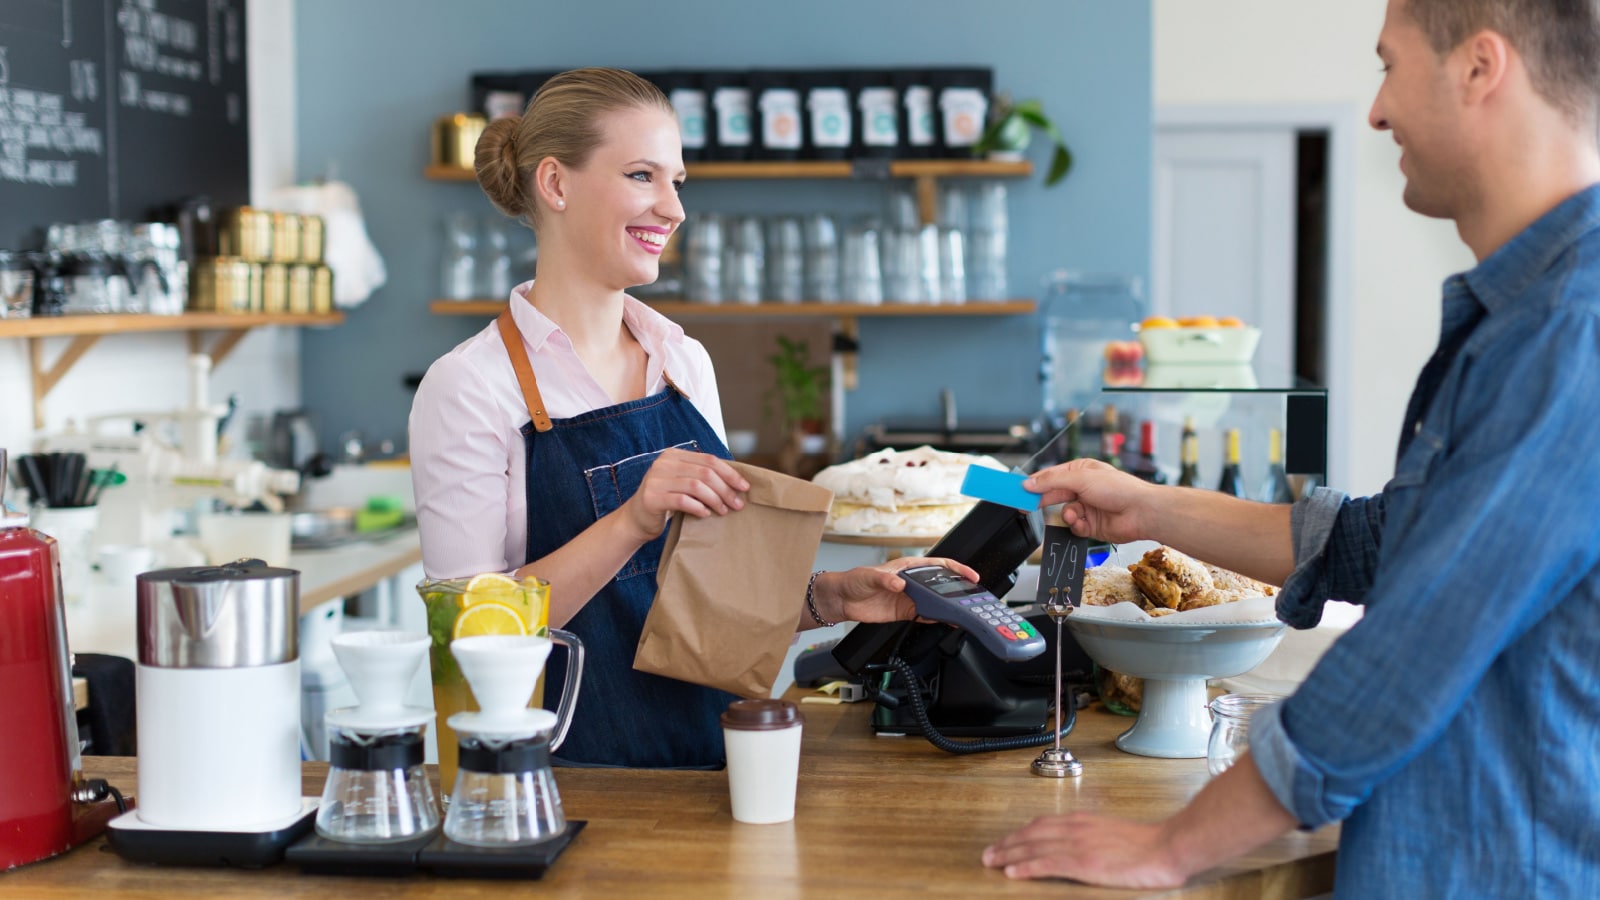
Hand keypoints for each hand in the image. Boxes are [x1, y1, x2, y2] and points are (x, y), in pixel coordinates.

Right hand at [620, 449, 749, 543]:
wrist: (636, 519)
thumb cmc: (666, 501)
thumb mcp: (682, 482)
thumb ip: (701, 476)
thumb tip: (736, 481)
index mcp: (673, 455)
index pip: (709, 460)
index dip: (730, 473)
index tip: (744, 487)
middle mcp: (663, 463)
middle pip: (705, 473)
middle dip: (725, 489)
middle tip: (737, 504)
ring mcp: (655, 479)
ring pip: (696, 486)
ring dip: (715, 499)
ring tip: (723, 511)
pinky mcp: (652, 497)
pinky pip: (682, 500)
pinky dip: (698, 507)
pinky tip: (705, 514)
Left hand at [812, 557, 980, 624]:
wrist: (842, 600)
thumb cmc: (854, 580)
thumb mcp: (869, 576)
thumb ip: (885, 580)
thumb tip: (899, 584)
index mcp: (908, 568)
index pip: (938, 565)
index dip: (957, 569)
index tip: (970, 576)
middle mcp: (912, 582)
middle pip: (942, 584)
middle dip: (958, 590)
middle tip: (972, 597)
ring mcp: (910, 598)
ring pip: (936, 601)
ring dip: (948, 606)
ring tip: (963, 612)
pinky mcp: (904, 612)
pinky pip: (925, 615)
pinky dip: (935, 618)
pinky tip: (944, 621)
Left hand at [982, 813, 1185, 887]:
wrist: (1168, 847)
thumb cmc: (1148, 844)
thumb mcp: (1113, 833)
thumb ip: (1092, 836)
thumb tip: (1080, 845)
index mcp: (1082, 821)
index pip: (1042, 824)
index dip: (1020, 834)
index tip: (1005, 841)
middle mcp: (1075, 829)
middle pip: (1031, 834)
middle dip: (1007, 843)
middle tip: (988, 853)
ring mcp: (1078, 845)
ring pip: (1033, 847)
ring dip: (1009, 854)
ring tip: (991, 862)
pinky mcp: (1084, 862)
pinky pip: (1048, 863)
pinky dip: (1027, 867)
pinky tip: (1012, 872)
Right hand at [1024, 458, 1154, 544]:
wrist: (1140, 512)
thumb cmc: (1119, 488)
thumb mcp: (1080, 479)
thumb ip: (1052, 481)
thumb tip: (1030, 483)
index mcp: (1081, 472)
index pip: (1052, 476)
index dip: (1035, 482)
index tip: (1019, 489)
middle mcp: (1084, 488)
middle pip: (1054, 495)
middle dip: (1043, 501)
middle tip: (1025, 507)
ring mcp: (1087, 507)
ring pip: (1064, 513)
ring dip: (1067, 515)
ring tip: (1073, 515)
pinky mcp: (1091, 525)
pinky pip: (1074, 526)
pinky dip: (1076, 526)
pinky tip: (1084, 523)